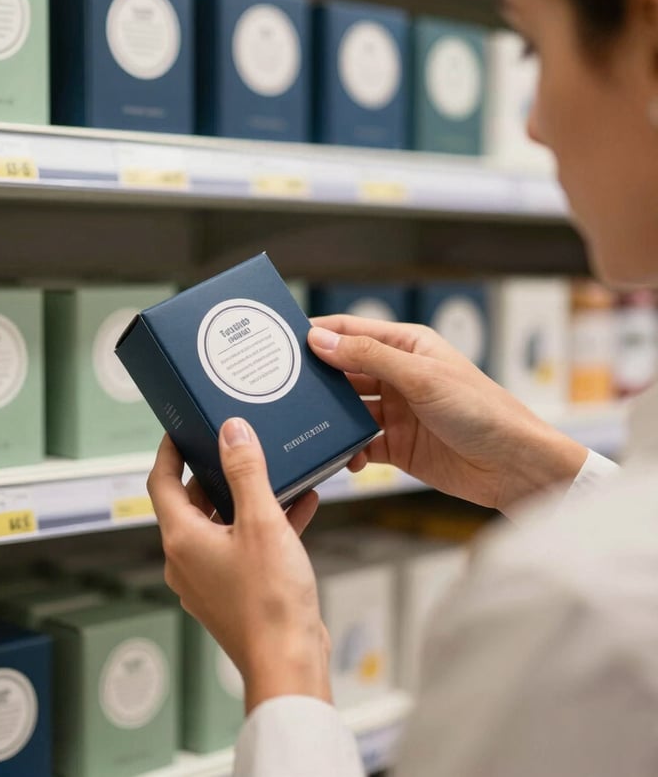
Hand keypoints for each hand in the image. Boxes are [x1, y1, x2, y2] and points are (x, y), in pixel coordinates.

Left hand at [147, 418, 331, 712]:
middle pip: (192, 502)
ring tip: (276, 475)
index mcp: (182, 539)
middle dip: (216, 473)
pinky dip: (264, 525)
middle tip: (236, 446)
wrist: (288, 662)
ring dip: (247, 498)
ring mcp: (209, 578)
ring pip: (222, 524)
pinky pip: (243, 546)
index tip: (181, 429)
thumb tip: (232, 432)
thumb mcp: (261, 522)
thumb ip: (246, 472)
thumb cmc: (270, 601)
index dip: (170, 451)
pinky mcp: (233, 591)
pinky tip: (299, 508)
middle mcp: (187, 559)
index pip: (162, 482)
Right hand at [308, 316, 587, 515]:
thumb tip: (321, 339)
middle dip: (318, 379)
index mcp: (408, 346)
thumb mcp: (421, 377)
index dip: (320, 334)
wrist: (514, 466)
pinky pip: (360, 444)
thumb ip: (369, 357)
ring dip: (331, 417)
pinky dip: (347, 450)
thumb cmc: (483, 411)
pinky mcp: (397, 446)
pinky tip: (343, 456)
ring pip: (349, 409)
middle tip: (284, 386)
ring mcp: (396, 412)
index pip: (353, 332)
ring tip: (308, 423)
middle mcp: (399, 376)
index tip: (284, 341)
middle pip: (345, 371)